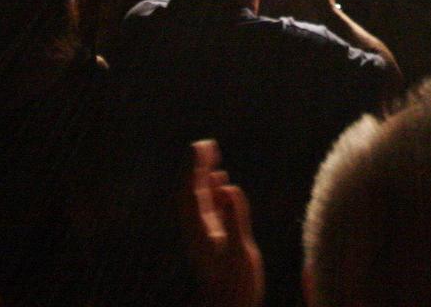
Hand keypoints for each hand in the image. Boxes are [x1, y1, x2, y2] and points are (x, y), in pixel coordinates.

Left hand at [181, 140, 262, 306]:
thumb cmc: (235, 286)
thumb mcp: (239, 252)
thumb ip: (235, 219)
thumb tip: (229, 189)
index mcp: (200, 230)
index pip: (192, 191)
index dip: (195, 167)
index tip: (200, 147)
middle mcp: (199, 230)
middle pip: (192, 191)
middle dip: (196, 167)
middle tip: (204, 143)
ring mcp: (205, 235)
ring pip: (200, 199)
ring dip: (202, 176)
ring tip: (210, 155)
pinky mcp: (214, 240)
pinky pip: (210, 208)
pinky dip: (212, 191)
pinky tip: (221, 183)